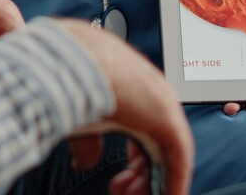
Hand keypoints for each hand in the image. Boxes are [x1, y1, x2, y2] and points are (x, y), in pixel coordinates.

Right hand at [57, 19, 192, 194]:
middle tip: (120, 190)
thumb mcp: (77, 114)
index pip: (143, 125)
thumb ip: (86, 141)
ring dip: (151, 182)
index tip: (120, 177)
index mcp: (131, 83)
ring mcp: (163, 106)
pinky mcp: (170, 122)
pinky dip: (172, 183)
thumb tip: (83, 162)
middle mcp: (151, 93)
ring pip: (169, 153)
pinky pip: (178, 161)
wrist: (70, 62)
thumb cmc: (67, 77)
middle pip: (156, 143)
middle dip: (139, 173)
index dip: (134, 156)